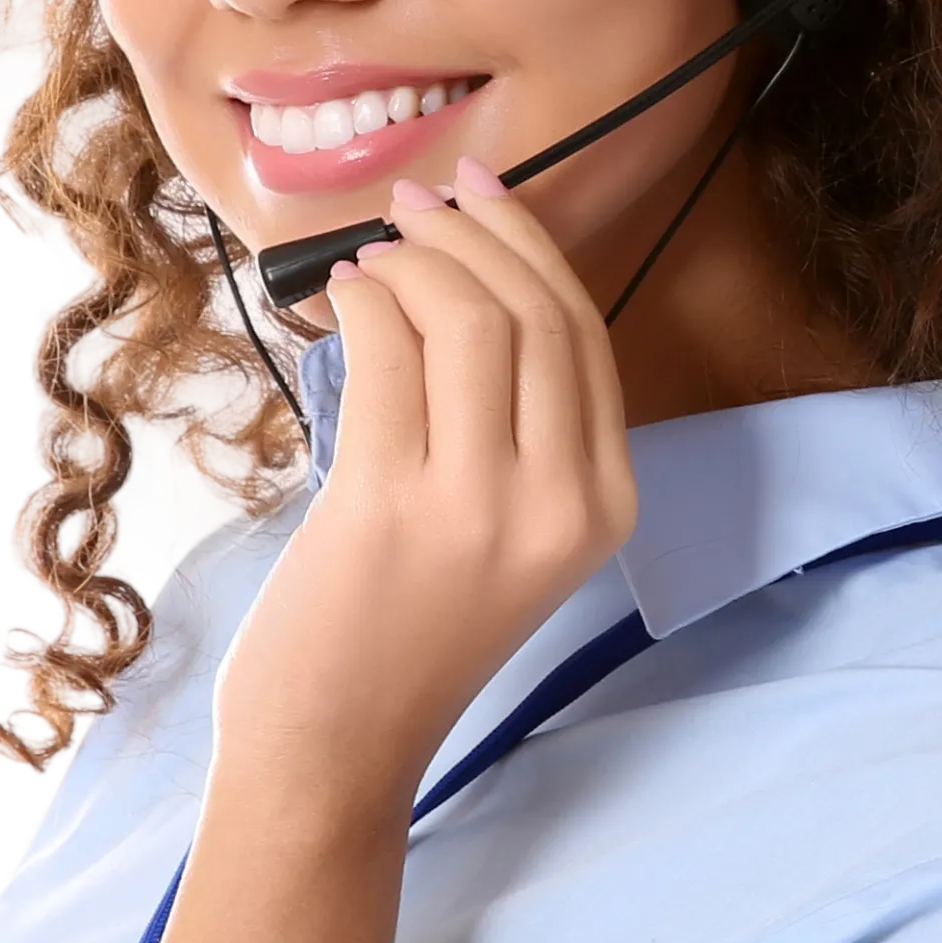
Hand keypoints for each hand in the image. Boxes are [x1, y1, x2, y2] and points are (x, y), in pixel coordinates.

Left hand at [212, 159, 640, 822]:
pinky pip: (390, 356)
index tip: (482, 194)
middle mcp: (562, 503)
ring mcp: (482, 508)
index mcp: (606, 506)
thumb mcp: (508, 534)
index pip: (586, 337)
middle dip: (472, 236)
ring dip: (415, 264)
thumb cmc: (405, 634)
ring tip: (371, 259)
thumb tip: (474, 273)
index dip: (532, 246)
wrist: (336, 748)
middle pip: (537, 316)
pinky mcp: (392, 508)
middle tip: (416, 206)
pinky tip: (344, 301)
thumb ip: (517, 428)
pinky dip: (366, 304)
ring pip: (471, 323)